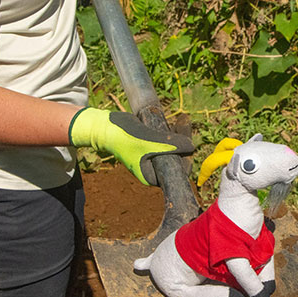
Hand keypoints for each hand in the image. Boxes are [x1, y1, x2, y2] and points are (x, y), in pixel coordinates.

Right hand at [68, 108, 192, 184]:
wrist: (105, 127)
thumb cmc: (125, 137)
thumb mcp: (150, 141)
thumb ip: (170, 144)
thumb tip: (192, 147)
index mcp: (152, 177)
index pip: (176, 173)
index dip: (186, 158)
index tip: (190, 142)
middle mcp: (153, 170)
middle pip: (177, 158)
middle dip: (183, 141)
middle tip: (184, 121)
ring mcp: (151, 158)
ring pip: (173, 148)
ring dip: (179, 134)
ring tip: (182, 119)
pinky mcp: (150, 146)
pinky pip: (167, 141)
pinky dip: (172, 131)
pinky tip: (176, 121)